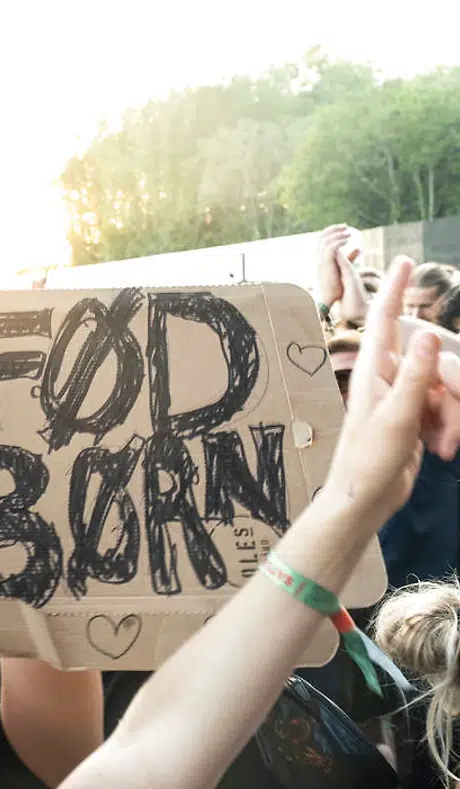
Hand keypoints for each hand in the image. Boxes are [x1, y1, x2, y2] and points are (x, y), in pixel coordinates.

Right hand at [316, 224, 356, 307]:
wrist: (328, 298)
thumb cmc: (336, 285)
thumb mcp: (343, 267)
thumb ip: (349, 257)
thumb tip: (359, 248)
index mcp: (320, 257)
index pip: (322, 239)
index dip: (331, 231)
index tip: (343, 229)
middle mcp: (318, 257)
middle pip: (322, 237)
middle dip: (334, 229)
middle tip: (347, 226)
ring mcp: (321, 261)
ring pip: (326, 240)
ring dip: (338, 234)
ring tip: (349, 233)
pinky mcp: (326, 264)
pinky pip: (331, 248)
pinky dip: (339, 242)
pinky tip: (347, 240)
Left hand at [322, 257, 459, 527]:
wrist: (366, 500)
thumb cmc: (370, 460)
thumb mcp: (398, 417)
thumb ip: (414, 376)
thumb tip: (426, 335)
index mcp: (375, 373)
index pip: (387, 322)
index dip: (396, 290)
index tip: (404, 259)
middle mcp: (388, 379)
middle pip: (436, 365)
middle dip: (453, 396)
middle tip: (443, 433)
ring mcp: (405, 398)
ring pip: (448, 389)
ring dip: (453, 418)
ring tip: (442, 448)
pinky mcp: (417, 418)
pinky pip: (448, 409)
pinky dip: (451, 428)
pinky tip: (441, 451)